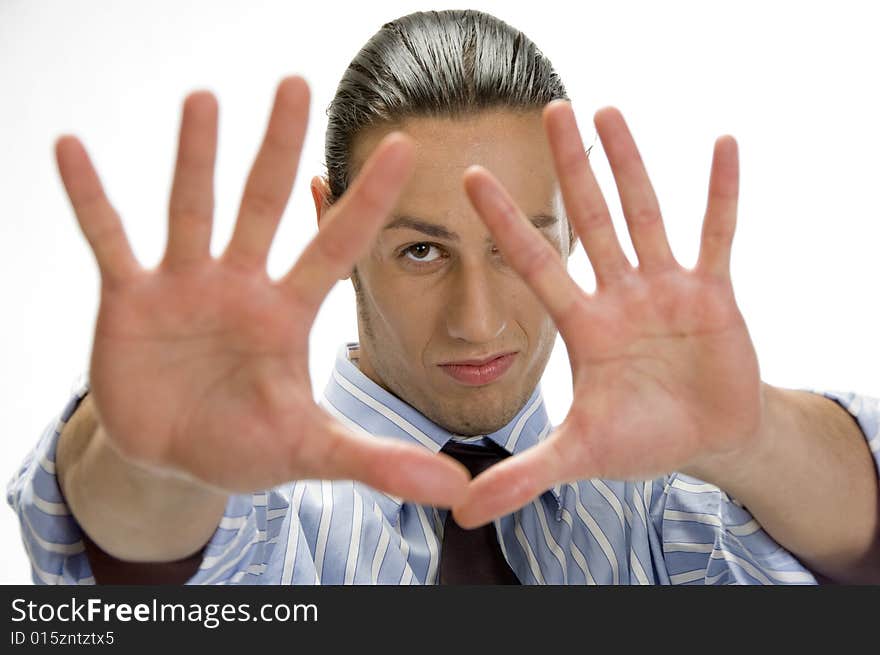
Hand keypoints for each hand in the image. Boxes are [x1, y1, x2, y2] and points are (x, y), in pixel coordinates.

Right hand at [55, 76, 468, 503]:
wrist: (176, 456)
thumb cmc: (247, 443)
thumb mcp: (311, 451)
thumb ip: (376, 462)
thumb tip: (454, 490)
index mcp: (288, 313)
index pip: (336, 246)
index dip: (368, 200)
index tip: (405, 145)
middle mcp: (240, 285)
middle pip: (262, 204)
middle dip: (277, 147)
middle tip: (296, 83)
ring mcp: (184, 286)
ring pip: (191, 208)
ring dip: (194, 156)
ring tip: (204, 98)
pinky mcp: (130, 300)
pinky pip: (108, 240)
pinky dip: (90, 199)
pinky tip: (71, 149)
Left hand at [457, 103, 762, 526]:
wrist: (706, 441)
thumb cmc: (641, 441)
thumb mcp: (579, 456)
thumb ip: (523, 475)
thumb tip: (457, 510)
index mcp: (583, 325)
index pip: (536, 263)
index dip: (505, 223)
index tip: (472, 177)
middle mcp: (618, 295)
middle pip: (590, 219)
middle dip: (570, 168)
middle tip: (550, 108)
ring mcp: (666, 288)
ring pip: (645, 214)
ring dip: (631, 164)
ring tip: (611, 110)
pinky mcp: (714, 292)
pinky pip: (718, 234)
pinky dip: (721, 194)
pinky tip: (723, 144)